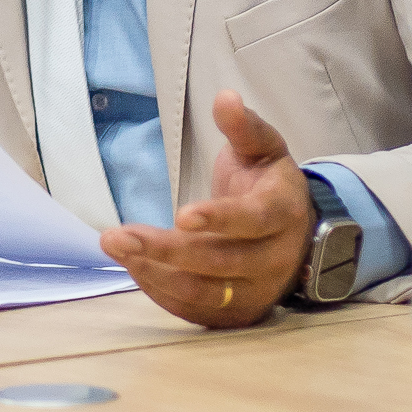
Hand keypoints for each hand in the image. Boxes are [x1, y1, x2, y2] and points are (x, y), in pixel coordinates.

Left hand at [98, 90, 314, 328]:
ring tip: (116, 248)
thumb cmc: (268, 184)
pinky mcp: (239, 314)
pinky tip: (134, 267)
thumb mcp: (264, 148)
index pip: (253, 221)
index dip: (219, 219)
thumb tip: (225, 98)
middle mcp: (275, 259)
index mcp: (282, 212)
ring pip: (204, 292)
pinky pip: (196, 311)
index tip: (180, 215)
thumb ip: (244, 126)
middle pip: (218, 262)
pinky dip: (161, 292)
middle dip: (165, 250)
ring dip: (155, 273)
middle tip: (116, 236)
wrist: (294, 233)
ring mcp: (258, 291)